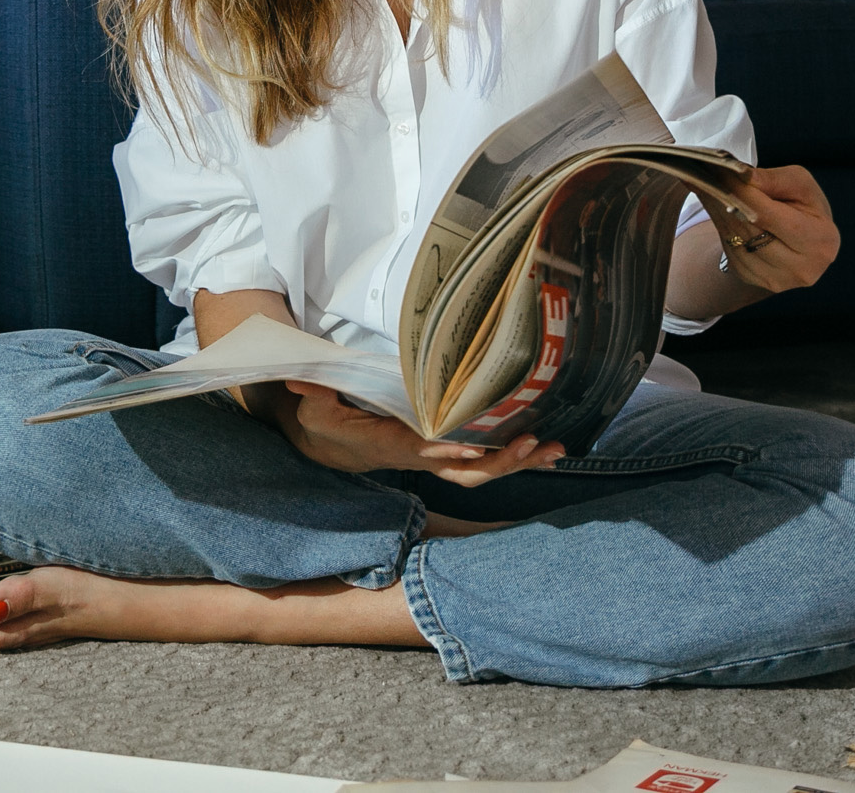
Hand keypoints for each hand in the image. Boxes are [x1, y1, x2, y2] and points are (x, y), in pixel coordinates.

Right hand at [270, 382, 565, 485]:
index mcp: (390, 444)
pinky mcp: (448, 453)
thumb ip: (313, 393)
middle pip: (464, 472)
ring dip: (519, 463)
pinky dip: (519, 457)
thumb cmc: (327, 420)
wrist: (333, 443)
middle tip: (531, 444)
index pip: (422, 451)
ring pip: (483, 471)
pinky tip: (548, 450)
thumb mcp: (314, 406)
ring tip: (554, 450)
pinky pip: (487, 461)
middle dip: (499, 462)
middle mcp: (419, 457)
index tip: (472, 447)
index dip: (446, 451)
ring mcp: (437, 459)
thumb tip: (299, 382)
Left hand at [709, 164, 839, 294]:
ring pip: (734, 238)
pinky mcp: (752, 278)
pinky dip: (719, 223)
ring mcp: (774, 279)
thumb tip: (743, 176)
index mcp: (819, 242)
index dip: (741, 192)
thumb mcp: (801, 185)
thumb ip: (773, 179)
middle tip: (700, 174)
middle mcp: (800, 268)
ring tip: (703, 184)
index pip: (769, 215)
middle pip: (748, 228)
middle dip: (723, 198)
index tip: (719, 171)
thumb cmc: (805, 207)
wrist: (802, 239)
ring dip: (715, 209)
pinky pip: (728, 247)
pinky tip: (714, 204)